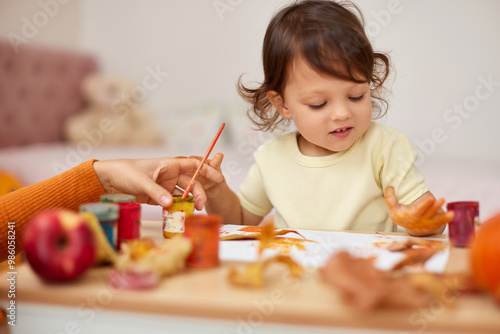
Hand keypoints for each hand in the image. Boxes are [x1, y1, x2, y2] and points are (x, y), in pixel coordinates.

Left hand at [93, 157, 223, 209]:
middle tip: (200, 204)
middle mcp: (169, 175)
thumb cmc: (124, 172)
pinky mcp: (158, 197)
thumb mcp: (140, 181)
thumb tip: (170, 203)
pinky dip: (178, 208)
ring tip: (194, 211)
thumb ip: (156, 192)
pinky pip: (173, 202)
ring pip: (184, 193)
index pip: (193, 165)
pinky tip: (181, 214)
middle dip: (199, 192)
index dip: (206, 170)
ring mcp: (164, 186)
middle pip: (191, 182)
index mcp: (168, 164)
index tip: (218, 179)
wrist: (107, 179)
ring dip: (190, 201)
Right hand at [384, 186, 453, 235]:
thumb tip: (390, 186)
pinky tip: (452, 215)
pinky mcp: (434, 225)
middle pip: (429, 213)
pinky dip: (447, 220)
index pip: (418, 210)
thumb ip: (390, 198)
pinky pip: (441, 223)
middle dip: (436, 206)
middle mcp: (420, 220)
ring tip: (451, 213)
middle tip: (442, 199)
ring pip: (437, 219)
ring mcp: (428, 223)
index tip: (431, 199)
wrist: (408, 227)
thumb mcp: (393, 208)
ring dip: (444, 216)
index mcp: (410, 214)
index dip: (424, 205)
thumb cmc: (401, 215)